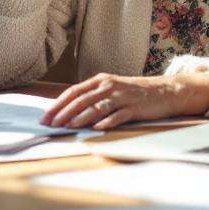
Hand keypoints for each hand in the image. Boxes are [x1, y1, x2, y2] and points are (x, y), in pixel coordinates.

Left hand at [40, 72, 208, 129]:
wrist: (163, 91)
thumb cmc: (133, 93)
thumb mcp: (110, 90)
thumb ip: (91, 97)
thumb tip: (67, 112)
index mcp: (100, 81)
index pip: (73, 92)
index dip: (58, 104)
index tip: (45, 116)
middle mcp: (108, 86)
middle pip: (82, 100)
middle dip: (64, 113)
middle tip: (52, 124)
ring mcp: (122, 96)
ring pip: (97, 107)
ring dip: (81, 118)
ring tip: (69, 126)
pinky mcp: (134, 107)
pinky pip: (118, 115)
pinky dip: (107, 122)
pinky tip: (97, 128)